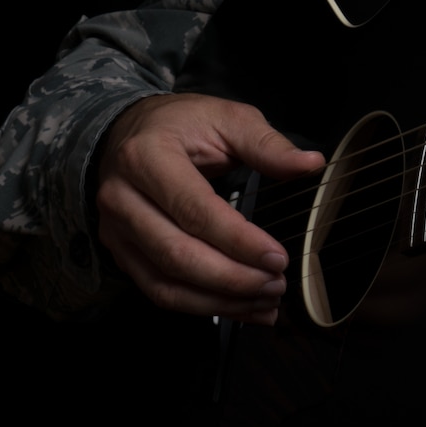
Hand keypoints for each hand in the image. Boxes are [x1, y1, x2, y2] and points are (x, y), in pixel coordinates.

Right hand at [95, 93, 324, 322]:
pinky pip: (159, 290)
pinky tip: (241, 308)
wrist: (126, 132)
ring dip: (220, 300)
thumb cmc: (181, 125)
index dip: (238, 241)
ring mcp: (115, 229)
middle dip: (232, 278)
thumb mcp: (227, 118)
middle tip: (276, 284)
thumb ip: (267, 144)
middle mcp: (122, 197)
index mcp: (146, 158)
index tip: (277, 257)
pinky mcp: (121, 252)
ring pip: (166, 282)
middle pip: (177, 254)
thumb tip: (310, 163)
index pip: (194, 210)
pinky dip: (202, 306)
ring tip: (266, 302)